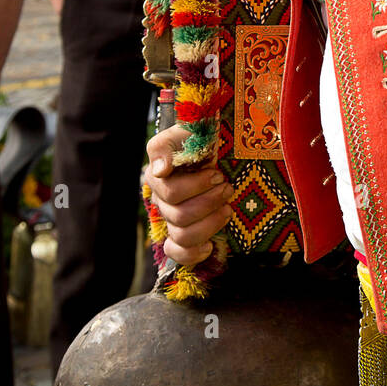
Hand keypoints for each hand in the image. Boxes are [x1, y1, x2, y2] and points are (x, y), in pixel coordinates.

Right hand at [145, 125, 234, 265]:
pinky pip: (177, 253)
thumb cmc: (203, 140)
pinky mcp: (182, 235)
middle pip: (178, 216)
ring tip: (227, 209)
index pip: (170, 192)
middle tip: (227, 188)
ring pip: (181, 236)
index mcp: (158, 176)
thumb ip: (166, 146)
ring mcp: (170, 219)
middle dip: (209, 203)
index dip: (196, 187)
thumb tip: (160, 170)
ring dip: (209, 224)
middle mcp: (161, 199)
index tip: (217, 174)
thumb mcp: (187, 132)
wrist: (218, 150)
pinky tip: (211, 245)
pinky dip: (193, 253)